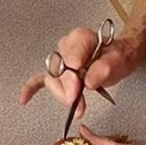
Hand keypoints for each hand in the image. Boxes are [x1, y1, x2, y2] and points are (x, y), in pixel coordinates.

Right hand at [20, 25, 140, 117]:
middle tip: (76, 101)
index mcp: (81, 39)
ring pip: (51, 78)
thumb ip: (105, 68)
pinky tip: (25, 98)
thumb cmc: (119, 56)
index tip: (77, 89)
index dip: (71, 75)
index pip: (69, 57)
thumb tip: (89, 80)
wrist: (120, 57)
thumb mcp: (120, 60)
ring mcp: (61, 59)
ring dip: (61, 94)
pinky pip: (40, 79)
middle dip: (66, 88)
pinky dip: (32, 88)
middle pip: (58, 69)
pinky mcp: (58, 72)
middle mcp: (67, 47)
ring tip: (76, 106)